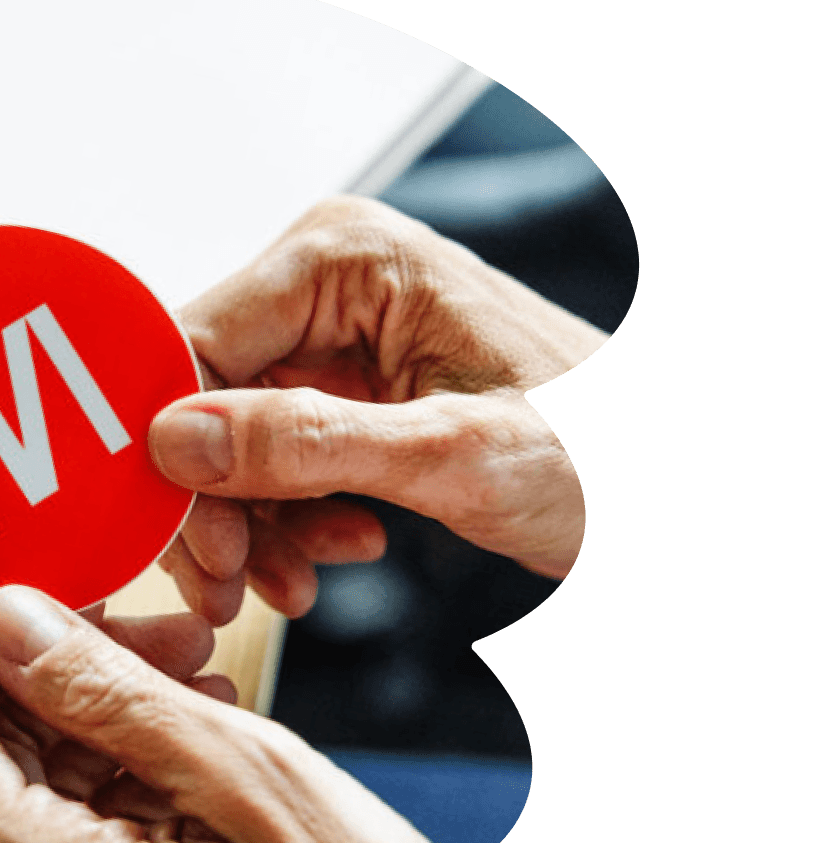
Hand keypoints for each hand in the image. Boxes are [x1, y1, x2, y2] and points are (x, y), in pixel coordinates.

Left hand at [0, 586, 457, 842]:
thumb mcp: (241, 779)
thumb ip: (110, 694)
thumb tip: (10, 616)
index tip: (67, 597)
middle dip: (65, 660)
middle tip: (169, 634)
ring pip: (28, 753)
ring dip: (107, 696)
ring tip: (204, 677)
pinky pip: (73, 795)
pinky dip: (129, 744)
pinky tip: (201, 724)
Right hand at [149, 196, 608, 620]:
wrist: (670, 483)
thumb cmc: (602, 451)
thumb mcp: (454, 455)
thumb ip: (311, 442)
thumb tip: (174, 439)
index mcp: (343, 257)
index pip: (195, 343)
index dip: (173, 448)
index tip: (187, 539)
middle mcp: (326, 283)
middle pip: (203, 396)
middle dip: (213, 501)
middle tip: (230, 585)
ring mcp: (334, 337)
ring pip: (229, 438)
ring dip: (251, 523)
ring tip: (292, 584)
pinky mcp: (346, 391)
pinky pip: (274, 457)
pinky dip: (288, 519)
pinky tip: (338, 551)